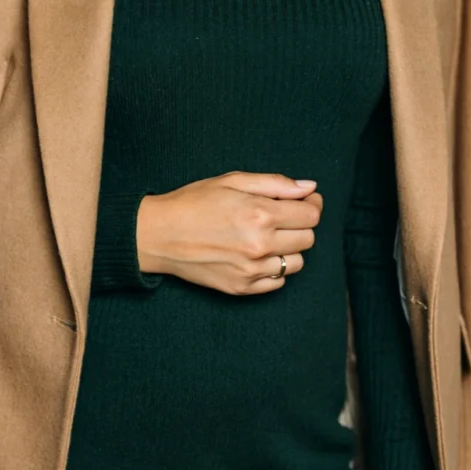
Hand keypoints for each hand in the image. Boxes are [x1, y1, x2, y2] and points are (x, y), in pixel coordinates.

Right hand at [135, 172, 322, 293]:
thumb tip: (309, 188)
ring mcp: (251, 270)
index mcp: (260, 214)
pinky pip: (277, 281)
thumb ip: (276, 184)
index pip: (311, 215)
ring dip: (289, 248)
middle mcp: (260, 245)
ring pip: (297, 263)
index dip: (312, 205)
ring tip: (268, 237)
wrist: (158, 235)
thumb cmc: (193, 202)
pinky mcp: (242, 288)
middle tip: (283, 216)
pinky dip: (274, 269)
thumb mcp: (233, 180)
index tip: (304, 201)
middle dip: (301, 224)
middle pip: (308, 239)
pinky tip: (256, 255)